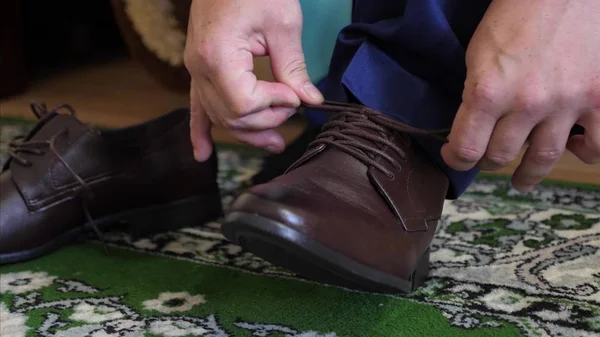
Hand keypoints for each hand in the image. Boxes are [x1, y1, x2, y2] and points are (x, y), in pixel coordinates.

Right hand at [184, 0, 323, 160]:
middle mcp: (200, 67)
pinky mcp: (199, 68)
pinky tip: (202, 153)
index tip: (294, 94)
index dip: (274, 106)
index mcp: (218, 55)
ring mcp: (196, 69)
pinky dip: (200, 130)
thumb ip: (293, 68)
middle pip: (231, 115)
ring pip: (219, 116)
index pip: (245, 103)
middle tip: (294, 112)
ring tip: (275, 143)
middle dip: (266, 122)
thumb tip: (309, 101)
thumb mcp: (283, 24)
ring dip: (247, 133)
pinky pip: (197, 106)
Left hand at [441, 0, 599, 191]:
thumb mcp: (479, 54)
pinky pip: (595, 145)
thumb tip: (472, 127)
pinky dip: (584, 152)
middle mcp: (526, 103)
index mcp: (488, 91)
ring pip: (543, 158)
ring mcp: (566, 103)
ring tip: (522, 180)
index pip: (465, 149)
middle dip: (489, 160)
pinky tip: (573, 149)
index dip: (456, 159)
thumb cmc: (517, 14)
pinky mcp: (599, 98)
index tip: (456, 157)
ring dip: (528, 174)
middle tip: (489, 159)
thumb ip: (476, 94)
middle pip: (500, 156)